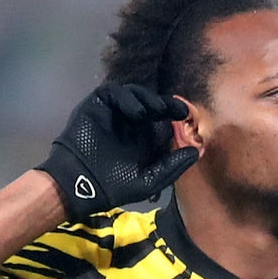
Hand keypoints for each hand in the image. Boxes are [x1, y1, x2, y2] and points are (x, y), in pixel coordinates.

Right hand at [36, 83, 198, 220]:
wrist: (80, 183)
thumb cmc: (115, 186)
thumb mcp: (150, 180)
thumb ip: (173, 166)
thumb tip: (196, 152)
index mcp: (145, 139)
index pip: (165, 121)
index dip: (177, 118)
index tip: (188, 118)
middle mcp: (132, 124)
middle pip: (153, 105)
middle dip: (167, 106)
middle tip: (178, 111)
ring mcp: (115, 112)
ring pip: (136, 95)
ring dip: (149, 99)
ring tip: (156, 111)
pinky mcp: (99, 104)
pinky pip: (115, 92)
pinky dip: (128, 98)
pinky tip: (136, 113)